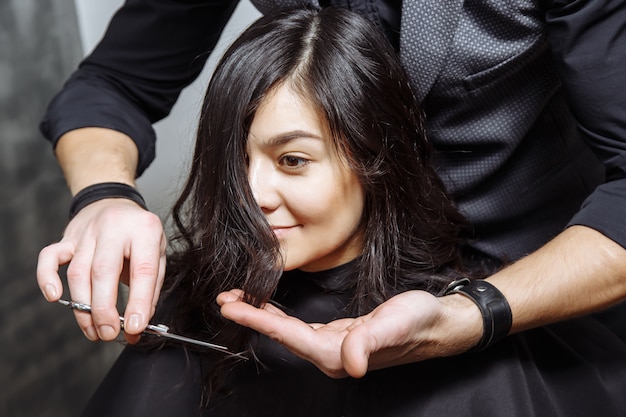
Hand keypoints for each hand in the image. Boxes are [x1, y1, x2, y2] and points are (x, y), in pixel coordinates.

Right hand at [37, 198, 166, 342]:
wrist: (114, 202)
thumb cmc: (138, 233)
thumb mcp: (158, 253)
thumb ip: (150, 288)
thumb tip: (137, 324)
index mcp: (145, 230)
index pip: (142, 270)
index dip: (138, 302)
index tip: (134, 327)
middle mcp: (113, 228)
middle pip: (103, 271)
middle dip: (103, 309)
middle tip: (108, 333)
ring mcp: (87, 232)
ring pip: (78, 272)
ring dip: (82, 307)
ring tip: (93, 330)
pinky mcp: (67, 238)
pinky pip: (50, 257)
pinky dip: (47, 278)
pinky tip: (55, 298)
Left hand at [217, 289, 480, 377]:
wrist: (438, 323)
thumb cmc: (418, 322)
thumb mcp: (394, 324)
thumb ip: (369, 342)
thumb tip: (351, 363)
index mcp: (336, 353)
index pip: (287, 335)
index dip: (257, 319)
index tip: (232, 306)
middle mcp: (331, 354)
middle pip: (281, 335)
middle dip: (252, 317)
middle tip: (226, 300)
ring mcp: (335, 347)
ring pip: (289, 332)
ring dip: (264, 316)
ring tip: (241, 300)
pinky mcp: (341, 337)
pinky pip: (302, 328)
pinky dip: (284, 316)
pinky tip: (275, 308)